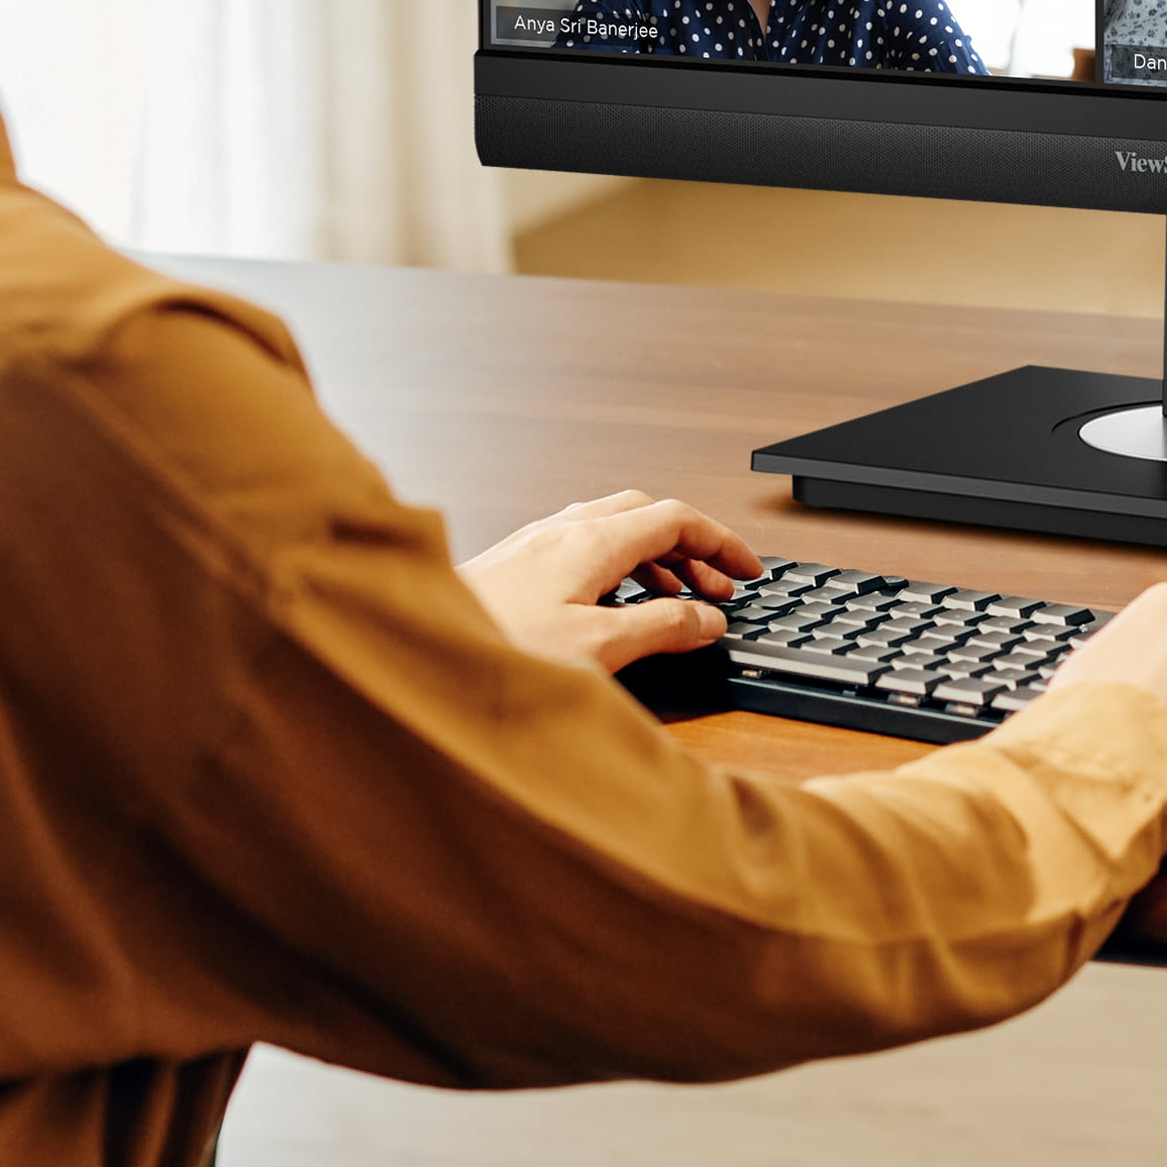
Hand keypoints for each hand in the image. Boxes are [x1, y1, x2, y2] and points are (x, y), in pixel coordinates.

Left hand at [459, 491, 755, 673]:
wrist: (418, 650)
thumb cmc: (494, 649)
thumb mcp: (597, 648)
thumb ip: (661, 628)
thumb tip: (708, 618)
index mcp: (591, 541)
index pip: (677, 518)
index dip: (721, 542)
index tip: (748, 569)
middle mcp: (562, 531)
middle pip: (647, 515)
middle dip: (691, 547)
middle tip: (717, 585)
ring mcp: (534, 544)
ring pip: (614, 530)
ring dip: (655, 558)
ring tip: (677, 599)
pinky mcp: (514, 566)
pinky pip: (584, 548)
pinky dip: (619, 568)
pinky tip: (615, 605)